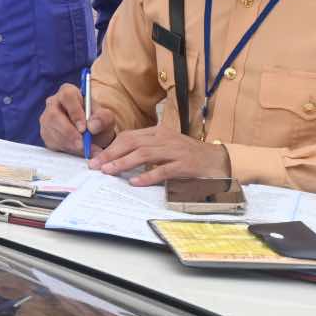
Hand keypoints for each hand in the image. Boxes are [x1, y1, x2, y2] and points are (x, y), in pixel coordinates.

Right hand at [39, 83, 116, 156]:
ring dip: (68, 143)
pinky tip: (76, 150)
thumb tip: (92, 126)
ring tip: (85, 150)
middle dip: (68, 132)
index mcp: (69, 92)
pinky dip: (65, 148)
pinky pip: (50, 141)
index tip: (84, 128)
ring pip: (51, 130)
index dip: (74, 112)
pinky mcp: (46, 133)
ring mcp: (47, 118)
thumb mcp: (107, 119)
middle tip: (82, 144)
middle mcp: (54, 102)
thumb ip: (103, 118)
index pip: (67, 96)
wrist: (93, 137)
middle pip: (54, 115)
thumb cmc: (98, 122)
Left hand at [88, 124, 230, 185]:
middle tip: (96, 165)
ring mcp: (175, 151)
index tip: (97, 158)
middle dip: (111, 154)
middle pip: (132, 142)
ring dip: (124, 163)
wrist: (219, 160)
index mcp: (159, 132)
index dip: (111, 147)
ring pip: (144, 154)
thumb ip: (147, 150)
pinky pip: (163, 170)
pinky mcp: (185, 165)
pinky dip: (148, 176)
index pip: (129, 136)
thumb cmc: (190, 156)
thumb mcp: (166, 148)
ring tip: (109, 171)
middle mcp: (165, 138)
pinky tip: (136, 182)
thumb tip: (120, 159)